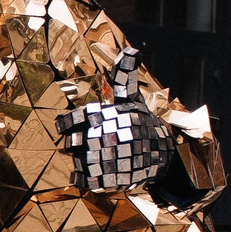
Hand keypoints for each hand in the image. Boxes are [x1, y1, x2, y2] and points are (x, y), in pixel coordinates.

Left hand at [56, 46, 168, 192]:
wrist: (164, 154)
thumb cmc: (141, 123)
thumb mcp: (132, 98)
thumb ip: (124, 75)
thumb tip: (131, 50)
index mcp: (106, 116)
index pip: (71, 120)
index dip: (66, 125)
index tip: (69, 127)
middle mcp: (105, 137)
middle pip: (71, 143)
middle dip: (76, 144)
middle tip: (90, 143)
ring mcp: (108, 160)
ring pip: (76, 162)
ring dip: (81, 161)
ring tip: (96, 157)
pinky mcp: (110, 179)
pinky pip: (84, 181)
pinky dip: (83, 178)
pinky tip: (92, 173)